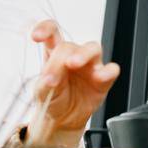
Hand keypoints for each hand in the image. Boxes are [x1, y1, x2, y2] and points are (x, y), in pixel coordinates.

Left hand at [24, 20, 120, 147]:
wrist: (63, 119)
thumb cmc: (52, 99)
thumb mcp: (42, 92)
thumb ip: (45, 84)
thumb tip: (49, 79)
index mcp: (54, 53)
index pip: (52, 32)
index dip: (45, 29)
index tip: (36, 36)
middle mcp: (73, 55)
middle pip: (70, 46)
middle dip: (61, 57)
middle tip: (54, 74)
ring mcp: (90, 65)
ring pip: (93, 48)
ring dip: (83, 54)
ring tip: (73, 64)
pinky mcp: (103, 80)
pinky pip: (111, 69)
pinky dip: (107, 71)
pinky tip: (99, 77)